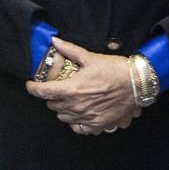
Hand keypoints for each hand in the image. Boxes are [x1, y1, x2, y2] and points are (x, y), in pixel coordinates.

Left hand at [25, 37, 140, 134]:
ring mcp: (87, 118)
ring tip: (69, 99)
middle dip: (51, 96)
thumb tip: (55, 41)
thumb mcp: (90, 57)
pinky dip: (76, 122)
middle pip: (52, 105)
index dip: (33, 88)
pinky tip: (80, 113)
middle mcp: (76, 106)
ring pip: (63, 117)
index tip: (30, 85)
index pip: (43, 92)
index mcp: (71, 89)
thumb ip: (69, 50)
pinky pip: (79, 128)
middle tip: (57, 88)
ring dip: (63, 108)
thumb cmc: (115, 70)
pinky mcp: (98, 125)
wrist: (137, 84)